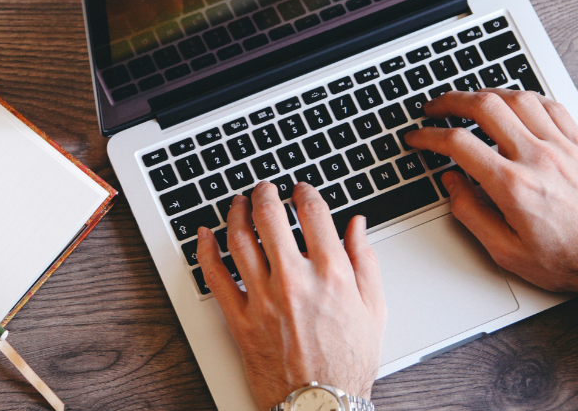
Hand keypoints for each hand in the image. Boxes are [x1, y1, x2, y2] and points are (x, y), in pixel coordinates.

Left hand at [196, 182, 385, 408]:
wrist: (320, 404)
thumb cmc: (348, 363)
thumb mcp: (373, 309)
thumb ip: (365, 261)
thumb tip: (357, 226)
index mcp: (331, 275)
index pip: (313, 213)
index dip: (304, 192)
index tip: (300, 190)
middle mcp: (295, 281)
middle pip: (269, 217)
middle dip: (265, 194)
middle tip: (264, 189)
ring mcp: (263, 299)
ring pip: (239, 240)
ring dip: (235, 213)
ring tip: (238, 204)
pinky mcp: (240, 319)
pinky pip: (214, 277)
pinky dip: (205, 250)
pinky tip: (204, 236)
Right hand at [404, 89, 577, 319]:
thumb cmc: (569, 259)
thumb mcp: (505, 251)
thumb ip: (470, 213)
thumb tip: (452, 183)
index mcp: (513, 186)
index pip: (458, 144)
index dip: (428, 136)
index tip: (417, 138)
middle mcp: (537, 159)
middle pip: (485, 107)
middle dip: (451, 101)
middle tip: (435, 107)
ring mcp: (563, 147)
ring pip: (517, 98)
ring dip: (486, 94)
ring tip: (470, 101)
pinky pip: (550, 105)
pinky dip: (525, 98)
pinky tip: (514, 104)